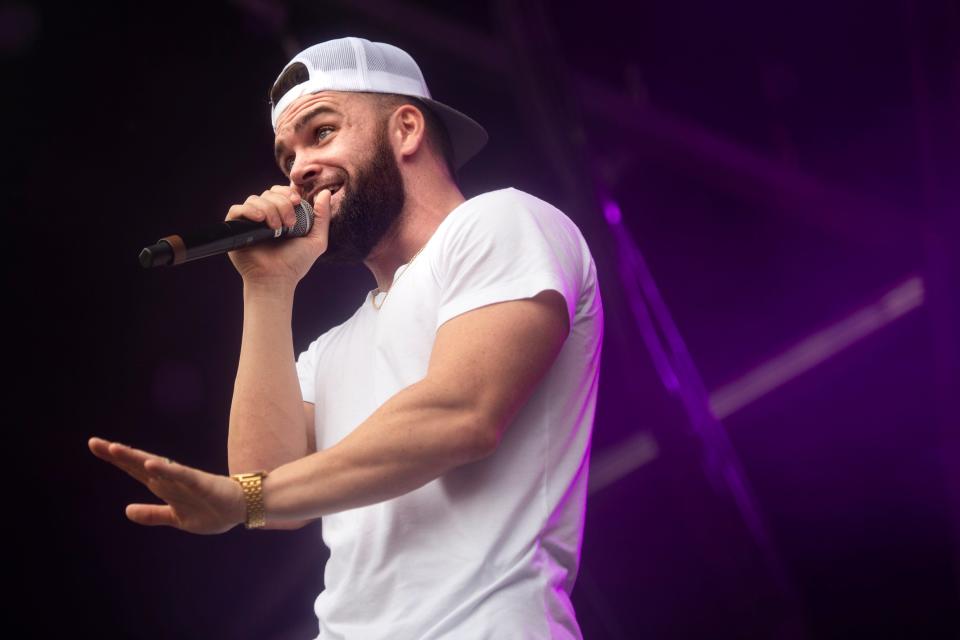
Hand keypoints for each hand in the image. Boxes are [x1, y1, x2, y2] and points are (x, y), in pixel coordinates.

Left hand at [88, 437, 245, 534]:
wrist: (243, 508)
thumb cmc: (211, 510)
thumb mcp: (176, 518)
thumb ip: (152, 514)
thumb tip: (126, 510)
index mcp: (164, 486)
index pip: (135, 469)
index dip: (116, 459)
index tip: (96, 445)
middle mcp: (170, 479)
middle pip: (139, 464)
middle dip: (117, 454)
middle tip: (93, 442)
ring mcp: (184, 479)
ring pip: (155, 466)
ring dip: (135, 458)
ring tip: (114, 449)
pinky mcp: (200, 482)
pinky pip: (180, 475)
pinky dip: (165, 469)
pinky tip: (150, 464)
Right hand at [224, 185, 332, 285]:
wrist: (276, 280)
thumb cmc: (295, 264)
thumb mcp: (316, 240)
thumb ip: (322, 216)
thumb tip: (325, 193)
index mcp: (281, 215)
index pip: (281, 192)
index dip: (288, 192)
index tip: (297, 201)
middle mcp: (265, 216)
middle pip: (269, 193)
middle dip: (282, 203)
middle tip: (289, 222)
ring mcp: (250, 222)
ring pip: (255, 199)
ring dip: (269, 209)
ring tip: (276, 229)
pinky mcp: (235, 229)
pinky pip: (237, 209)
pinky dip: (249, 210)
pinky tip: (260, 220)